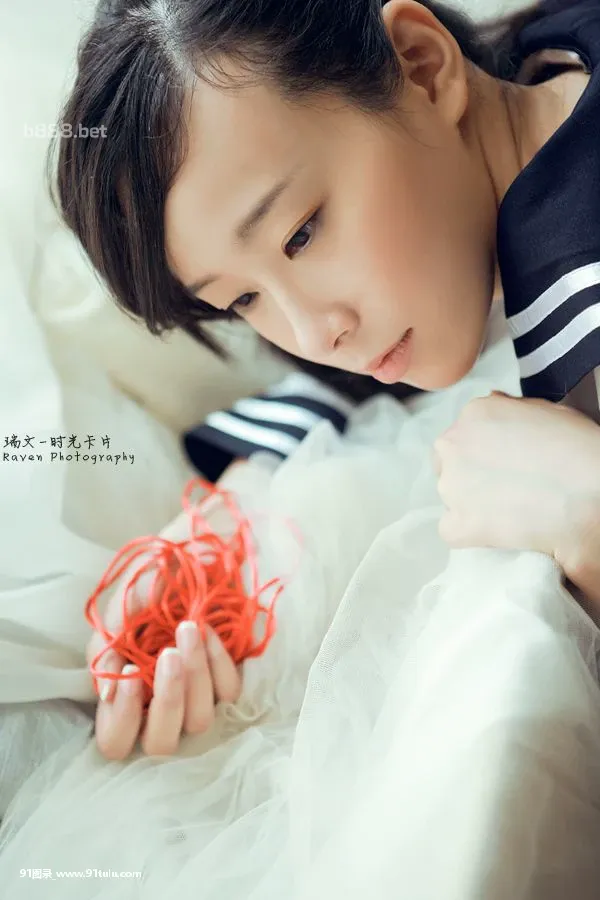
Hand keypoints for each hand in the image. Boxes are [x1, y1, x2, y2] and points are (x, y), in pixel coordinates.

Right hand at [86, 508, 241, 761]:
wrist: (196, 545)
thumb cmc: (151, 577)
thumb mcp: (119, 607)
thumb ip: (105, 648)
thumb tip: (104, 695)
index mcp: (125, 691)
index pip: (115, 740)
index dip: (119, 722)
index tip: (126, 675)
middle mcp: (160, 701)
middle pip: (161, 744)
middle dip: (167, 701)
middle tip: (168, 655)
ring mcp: (197, 693)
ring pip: (198, 720)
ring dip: (194, 675)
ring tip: (188, 629)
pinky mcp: (227, 677)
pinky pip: (228, 692)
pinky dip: (218, 661)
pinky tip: (207, 630)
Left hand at [433, 392, 599, 569]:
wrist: (591, 495)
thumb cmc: (578, 451)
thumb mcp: (545, 410)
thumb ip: (508, 409)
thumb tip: (493, 404)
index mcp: (475, 414)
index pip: (462, 435)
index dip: (482, 454)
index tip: (501, 466)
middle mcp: (454, 445)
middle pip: (449, 463)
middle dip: (471, 475)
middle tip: (504, 488)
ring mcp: (451, 485)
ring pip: (451, 495)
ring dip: (471, 503)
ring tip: (509, 510)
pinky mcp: (456, 523)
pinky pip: (452, 530)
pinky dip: (471, 534)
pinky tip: (499, 531)